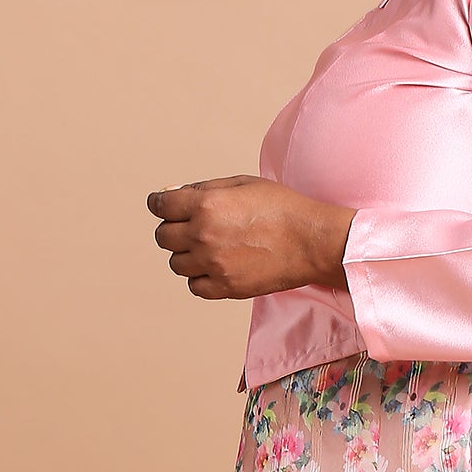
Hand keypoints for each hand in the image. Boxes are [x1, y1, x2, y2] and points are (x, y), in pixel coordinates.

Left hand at [147, 177, 353, 300]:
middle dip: (172, 229)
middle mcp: (204, 235)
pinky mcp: (225, 287)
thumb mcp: (241, 183)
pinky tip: (216, 267)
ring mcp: (213, 264)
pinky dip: (200, 278)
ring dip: (186, 255)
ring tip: (208, 249)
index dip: (159, 204)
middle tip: (188, 228)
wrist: (311, 241)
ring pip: (176, 264)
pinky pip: (195, 287)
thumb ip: (203, 189)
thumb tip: (172, 196)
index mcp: (206, 204)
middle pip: (163, 237)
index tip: (163, 206)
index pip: (160, 206)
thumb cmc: (281, 207)